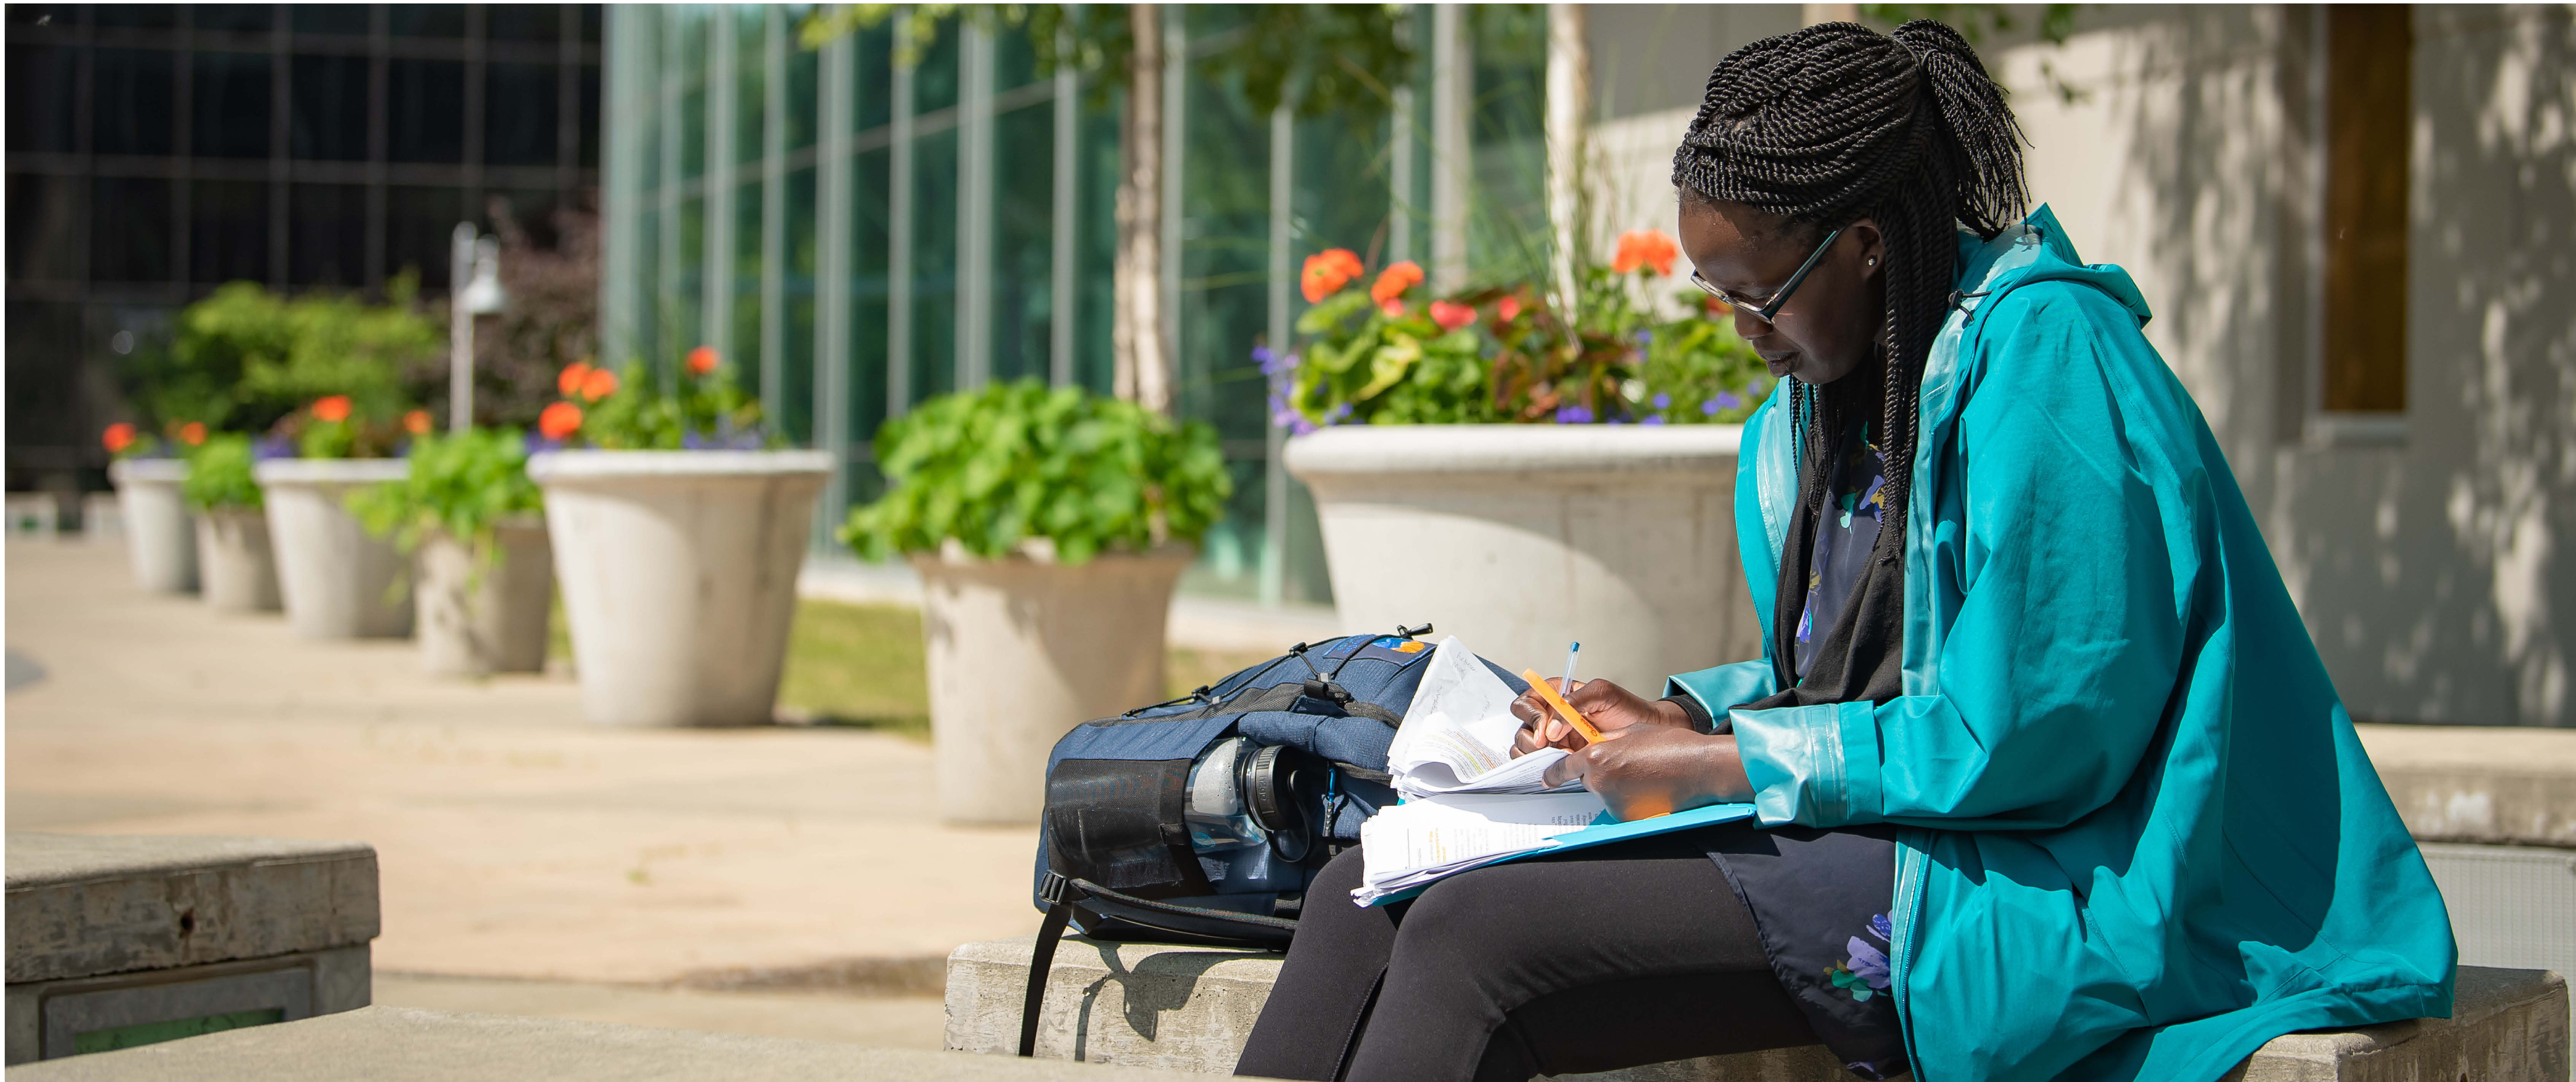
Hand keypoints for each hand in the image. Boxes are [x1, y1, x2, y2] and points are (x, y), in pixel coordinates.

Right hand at [1508, 678, 1691, 755]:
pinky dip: (1544, 767)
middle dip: (1531, 740)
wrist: (1646, 732)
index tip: (1547, 731)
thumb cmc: (1627, 709)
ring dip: (1536, 755)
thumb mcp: (1603, 693)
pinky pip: (1540, 764)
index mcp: (1555, 695)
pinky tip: (1564, 766)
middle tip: (1551, 748)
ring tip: (1563, 757)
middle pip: (1521, 727)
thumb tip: (1553, 728)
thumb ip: (1575, 701)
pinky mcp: (1562, 757)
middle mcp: (1550, 717)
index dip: (1531, 717)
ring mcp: (1554, 739)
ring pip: (1524, 748)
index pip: (1526, 702)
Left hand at [1539, 726, 1752, 820]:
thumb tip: (1590, 744)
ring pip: (1604, 793)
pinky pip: (1618, 806)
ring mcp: (1613, 802)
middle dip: (1598, 773)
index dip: (1554, 773)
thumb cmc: (1669, 745)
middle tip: (1625, 765)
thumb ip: (1605, 740)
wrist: (1698, 768)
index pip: (1563, 769)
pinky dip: (1628, 799)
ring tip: (1643, 775)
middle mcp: (1600, 782)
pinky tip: (1648, 788)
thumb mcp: (1631, 731)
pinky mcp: (1627, 817)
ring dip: (1615, 785)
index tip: (1548, 778)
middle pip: (1587, 779)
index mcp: (1597, 757)